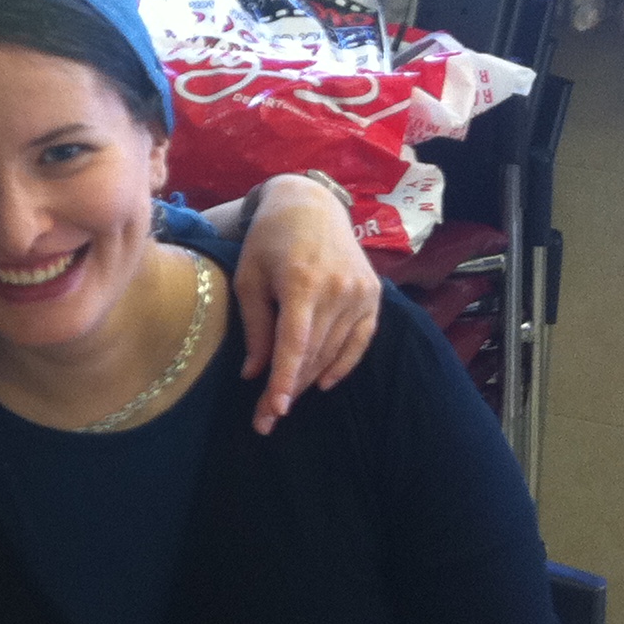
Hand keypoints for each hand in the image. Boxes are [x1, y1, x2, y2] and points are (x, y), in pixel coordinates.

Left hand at [232, 174, 379, 433]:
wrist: (310, 204)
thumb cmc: (268, 240)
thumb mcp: (249, 278)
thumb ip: (255, 327)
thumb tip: (253, 374)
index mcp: (303, 283)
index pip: (294, 345)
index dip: (283, 381)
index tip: (272, 412)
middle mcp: (338, 290)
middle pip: (314, 354)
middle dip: (288, 389)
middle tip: (265, 419)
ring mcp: (361, 293)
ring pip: (335, 352)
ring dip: (309, 380)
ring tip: (285, 401)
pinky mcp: (374, 295)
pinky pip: (361, 342)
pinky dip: (342, 365)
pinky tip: (322, 383)